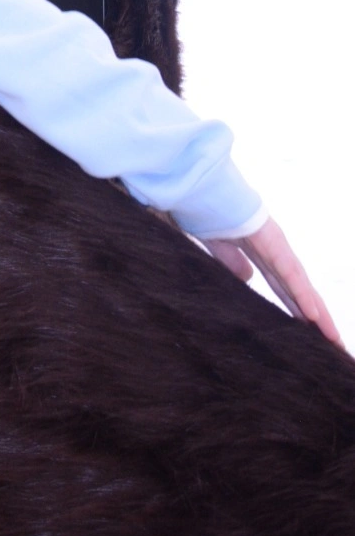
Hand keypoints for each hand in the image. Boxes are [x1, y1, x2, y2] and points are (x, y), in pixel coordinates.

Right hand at [204, 216, 343, 346]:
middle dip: (318, 320)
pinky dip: (301, 295)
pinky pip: (288, 274)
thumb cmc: (208, 211)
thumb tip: (248, 278)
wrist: (201, 188)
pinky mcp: (272, 243)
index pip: (287, 290)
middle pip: (301, 293)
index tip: (311, 337)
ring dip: (319, 314)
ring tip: (333, 340)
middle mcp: (276, 253)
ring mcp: (277, 247)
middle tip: (334, 347)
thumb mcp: (218, 247)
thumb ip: (232, 262)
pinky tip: (313, 316)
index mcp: (263, 254)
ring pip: (302, 286)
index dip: (299, 313)